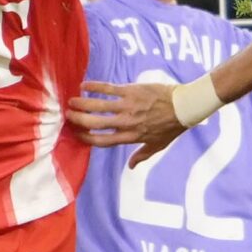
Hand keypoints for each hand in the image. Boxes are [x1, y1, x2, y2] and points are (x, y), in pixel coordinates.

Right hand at [67, 79, 187, 166]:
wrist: (183, 107)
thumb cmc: (171, 127)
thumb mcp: (157, 145)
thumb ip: (141, 155)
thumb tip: (131, 166)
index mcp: (130, 137)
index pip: (102, 141)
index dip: (86, 138)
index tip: (77, 134)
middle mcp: (125, 123)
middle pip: (94, 123)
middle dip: (78, 119)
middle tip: (68, 115)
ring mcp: (127, 106)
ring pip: (98, 105)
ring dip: (82, 103)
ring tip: (71, 101)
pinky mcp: (130, 91)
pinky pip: (108, 88)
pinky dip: (94, 86)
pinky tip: (83, 85)